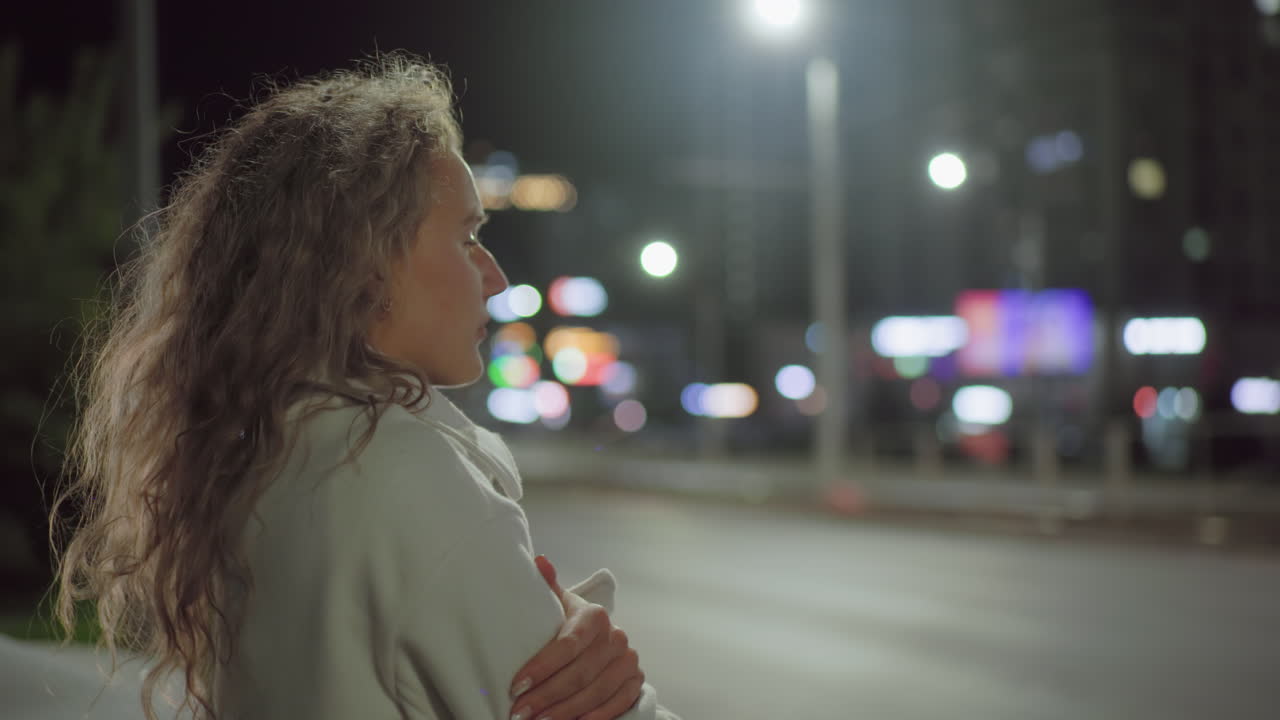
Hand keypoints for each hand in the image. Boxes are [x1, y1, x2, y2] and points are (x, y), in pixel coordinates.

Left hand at [508, 555, 643, 719]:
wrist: (600, 638)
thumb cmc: (571, 624)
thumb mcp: (559, 604)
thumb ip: (547, 585)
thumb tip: (538, 561)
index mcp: (595, 616)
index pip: (567, 645)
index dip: (542, 668)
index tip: (516, 685)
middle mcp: (617, 637)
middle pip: (579, 673)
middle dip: (547, 696)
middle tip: (520, 712)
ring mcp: (629, 661)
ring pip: (595, 692)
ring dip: (565, 711)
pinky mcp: (635, 682)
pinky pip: (616, 704)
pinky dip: (593, 717)